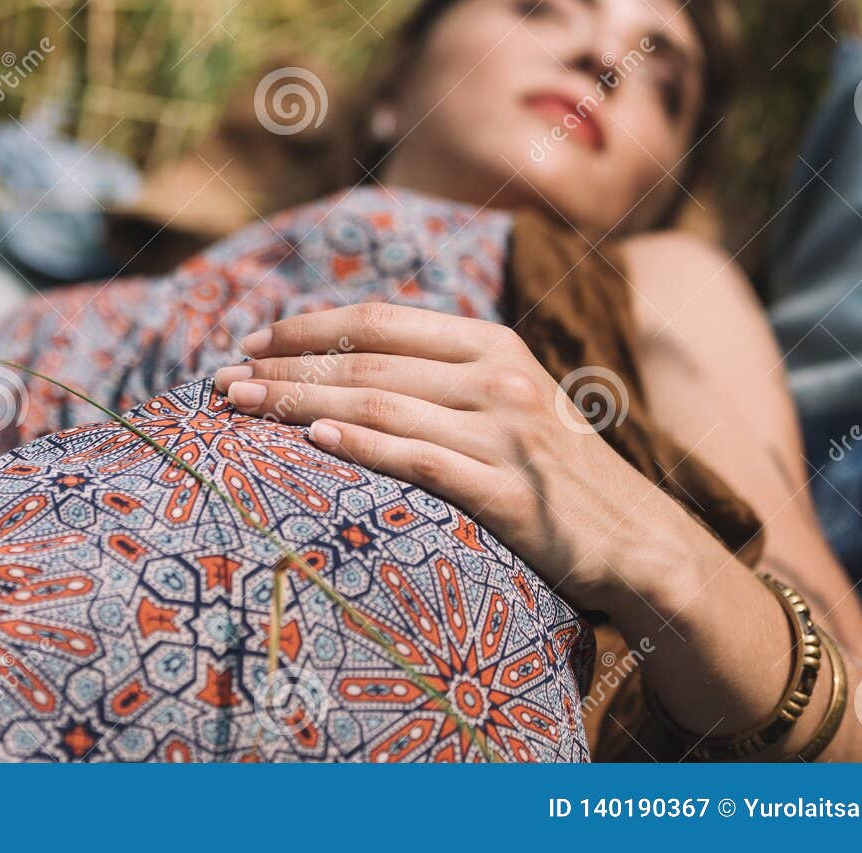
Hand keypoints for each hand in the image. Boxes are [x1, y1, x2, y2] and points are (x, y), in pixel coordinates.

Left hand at [212, 302, 697, 613]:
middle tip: (222, 380)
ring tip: (239, 408)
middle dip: (284, 368)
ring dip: (299, 404)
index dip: (308, 326)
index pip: (379, 321)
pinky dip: (362, 447)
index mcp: (492, 344)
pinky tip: (314, 442)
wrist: (639, 540)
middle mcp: (498, 378)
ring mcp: (505, 435)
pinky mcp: (509, 493)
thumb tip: (343, 360)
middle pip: (366, 361)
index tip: (252, 340)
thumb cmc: (554, 470)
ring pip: (379, 405)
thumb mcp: (508, 398)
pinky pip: (420, 461)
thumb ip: (439, 373)